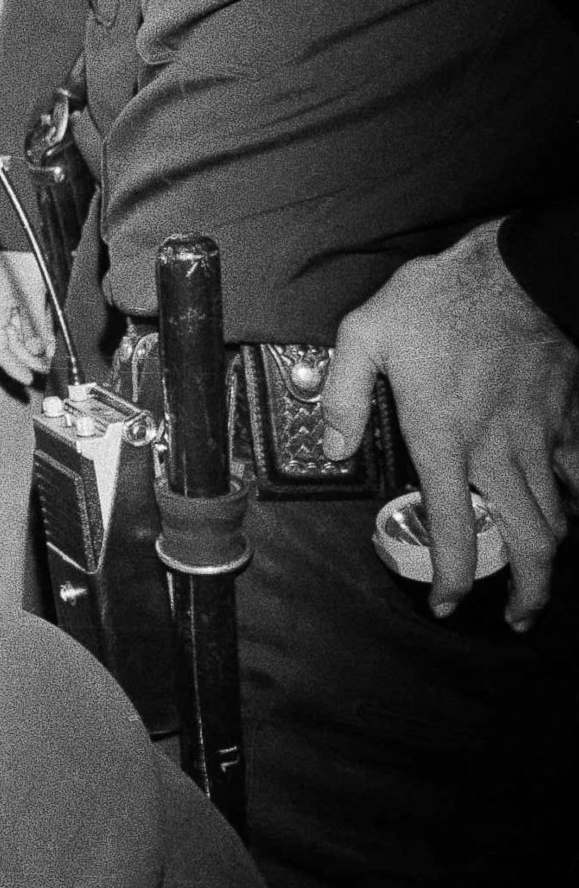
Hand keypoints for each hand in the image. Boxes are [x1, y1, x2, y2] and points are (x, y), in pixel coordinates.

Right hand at [0, 249, 54, 385]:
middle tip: (49, 367)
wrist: (17, 231)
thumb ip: (35, 325)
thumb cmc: (17, 256)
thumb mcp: (31, 294)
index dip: (14, 368)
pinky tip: (49, 334)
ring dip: (34, 344)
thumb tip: (39, 349)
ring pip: (18, 332)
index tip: (30, 380)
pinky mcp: (12, 294)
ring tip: (52, 352)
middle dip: (29, 358)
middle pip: (9, 344)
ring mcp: (2, 302)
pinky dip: (36, 329)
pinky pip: (23, 318)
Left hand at [326, 222, 578, 628]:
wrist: (515, 273)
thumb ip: (343, 395)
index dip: (450, 577)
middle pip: (529, 543)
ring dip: (554, 558)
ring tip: (541, 581)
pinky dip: (578, 503)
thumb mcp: (364, 334)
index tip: (445, 604)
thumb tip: (332, 446)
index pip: (450, 528)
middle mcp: (497, 452)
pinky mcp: (567, 419)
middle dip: (528, 592)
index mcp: (444, 439)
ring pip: (560, 518)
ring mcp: (539, 438)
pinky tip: (569, 513)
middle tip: (514, 615)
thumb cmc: (437, 301)